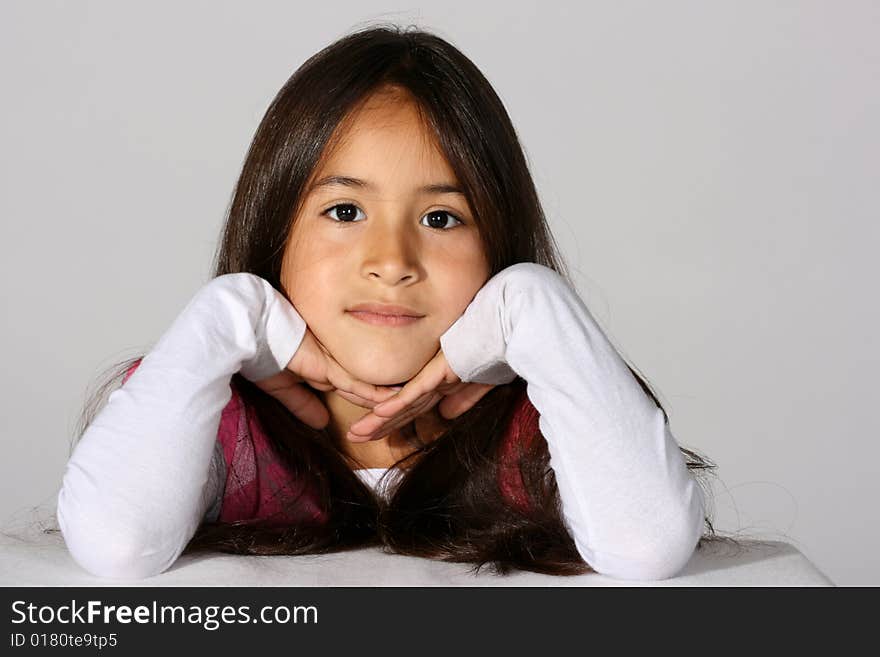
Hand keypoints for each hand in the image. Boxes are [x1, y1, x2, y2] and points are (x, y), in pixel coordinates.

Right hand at [253, 327, 400, 429]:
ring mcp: (335, 362)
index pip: (355, 384)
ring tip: (413, 404)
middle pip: (367, 385)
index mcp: (326, 365)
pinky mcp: (329, 366)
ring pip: (368, 385)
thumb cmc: (262, 355)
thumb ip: (303, 404)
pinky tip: (394, 401)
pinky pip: (357, 384)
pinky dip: (374, 395)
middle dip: (388, 399)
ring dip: (388, 399)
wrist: (250, 334)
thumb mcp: (283, 388)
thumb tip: (322, 424)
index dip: (371, 397)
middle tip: (412, 406)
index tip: (390, 407)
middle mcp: (335, 362)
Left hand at [345, 347, 496, 441]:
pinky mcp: (440, 371)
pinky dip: (397, 404)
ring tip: (356, 434)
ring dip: (378, 421)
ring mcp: (434, 374)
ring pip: (401, 404)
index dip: (393, 421)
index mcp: (439, 380)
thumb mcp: (480, 382)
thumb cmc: (495, 350)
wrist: (506, 328)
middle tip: (354, 436)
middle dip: (377, 425)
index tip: (375, 431)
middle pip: (400, 407)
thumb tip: (447, 415)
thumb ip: (464, 399)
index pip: (412, 405)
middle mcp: (432, 378)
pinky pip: (415, 392)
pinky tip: (379, 414)